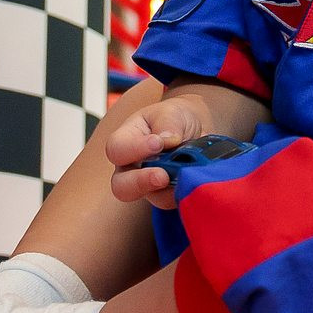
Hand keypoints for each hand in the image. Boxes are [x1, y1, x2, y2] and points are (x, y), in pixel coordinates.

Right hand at [102, 92, 213, 207]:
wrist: (195, 128)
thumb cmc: (174, 118)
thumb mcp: (171, 111)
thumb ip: (167, 123)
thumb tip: (167, 140)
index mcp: (126, 140)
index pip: (117, 149)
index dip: (134, 149)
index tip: (157, 143)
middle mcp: (131, 167)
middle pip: (121, 186)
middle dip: (141, 182)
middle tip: (162, 176)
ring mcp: (148, 184)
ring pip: (148, 197)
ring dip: (166, 191)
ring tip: (183, 177)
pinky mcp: (167, 195)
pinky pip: (171, 201)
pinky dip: (182, 193)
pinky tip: (192, 180)